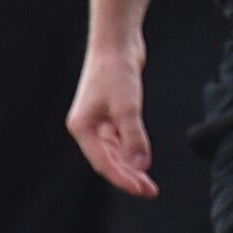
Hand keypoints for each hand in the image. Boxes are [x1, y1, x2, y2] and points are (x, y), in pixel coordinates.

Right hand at [67, 43, 156, 197]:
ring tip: (149, 182)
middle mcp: (87, 126)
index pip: (103, 162)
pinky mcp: (111, 112)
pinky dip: (132, 149)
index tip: (143, 189)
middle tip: (150, 191)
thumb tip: (142, 167)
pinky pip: (121, 139)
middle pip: (108, 160)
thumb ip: (134, 138)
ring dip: (131, 165)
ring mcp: (98, 120)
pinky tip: (143, 159)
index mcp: (82, 128)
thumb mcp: (127, 107)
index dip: (123, 178)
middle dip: (129, 176)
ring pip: (115, 151)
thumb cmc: (117, 71)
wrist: (118, 41)